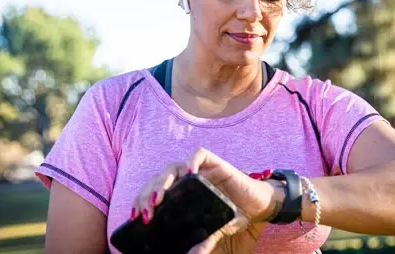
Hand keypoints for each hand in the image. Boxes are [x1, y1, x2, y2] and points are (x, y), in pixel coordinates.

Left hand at [131, 147, 283, 253]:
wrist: (259, 205)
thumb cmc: (233, 214)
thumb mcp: (216, 230)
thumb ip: (203, 241)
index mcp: (180, 194)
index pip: (154, 193)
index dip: (141, 201)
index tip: (135, 217)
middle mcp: (186, 179)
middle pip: (158, 180)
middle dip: (148, 195)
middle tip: (145, 214)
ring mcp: (200, 169)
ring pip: (173, 167)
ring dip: (162, 182)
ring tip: (158, 199)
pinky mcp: (215, 162)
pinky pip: (199, 154)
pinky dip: (192, 161)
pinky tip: (189, 172)